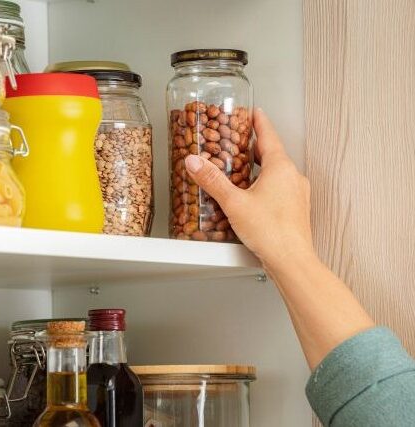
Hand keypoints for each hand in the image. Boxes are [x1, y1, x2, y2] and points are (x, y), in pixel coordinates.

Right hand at [184, 109, 313, 270]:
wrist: (292, 260)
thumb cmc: (270, 231)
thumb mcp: (233, 203)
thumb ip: (212, 181)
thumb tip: (195, 162)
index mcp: (280, 168)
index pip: (269, 135)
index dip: (259, 122)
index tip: (255, 112)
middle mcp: (292, 177)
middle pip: (272, 153)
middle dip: (255, 146)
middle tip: (240, 140)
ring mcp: (297, 194)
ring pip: (276, 172)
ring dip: (260, 167)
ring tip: (242, 168)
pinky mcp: (295, 209)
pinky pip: (280, 188)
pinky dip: (266, 184)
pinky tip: (252, 195)